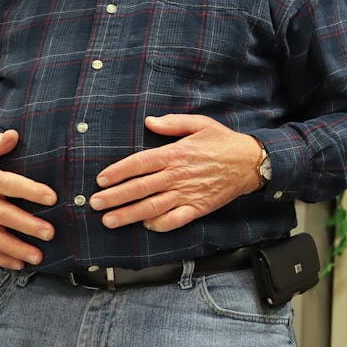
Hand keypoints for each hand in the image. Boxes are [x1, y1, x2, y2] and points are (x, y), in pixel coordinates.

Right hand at [0, 129, 56, 268]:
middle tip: (50, 233)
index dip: (30, 191)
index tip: (52, 197)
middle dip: (27, 226)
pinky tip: (19, 265)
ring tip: (38, 257)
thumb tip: (13, 135)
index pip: (9, 185)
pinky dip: (0, 259)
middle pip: (3, 216)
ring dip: (15, 249)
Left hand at [90, 114, 262, 231]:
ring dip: (128, 215)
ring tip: (110, 221)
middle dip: (114, 197)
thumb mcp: (200, 124)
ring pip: (152, 207)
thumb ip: (173, 123)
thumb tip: (149, 122)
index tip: (101, 180)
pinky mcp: (198, 208)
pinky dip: (158, 225)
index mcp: (175, 154)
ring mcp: (187, 194)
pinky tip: (146, 224)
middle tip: (95, 204)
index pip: (139, 163)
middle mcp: (178, 176)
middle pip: (139, 188)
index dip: (117, 172)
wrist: (251, 163)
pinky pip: (174, 220)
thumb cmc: (224, 142)